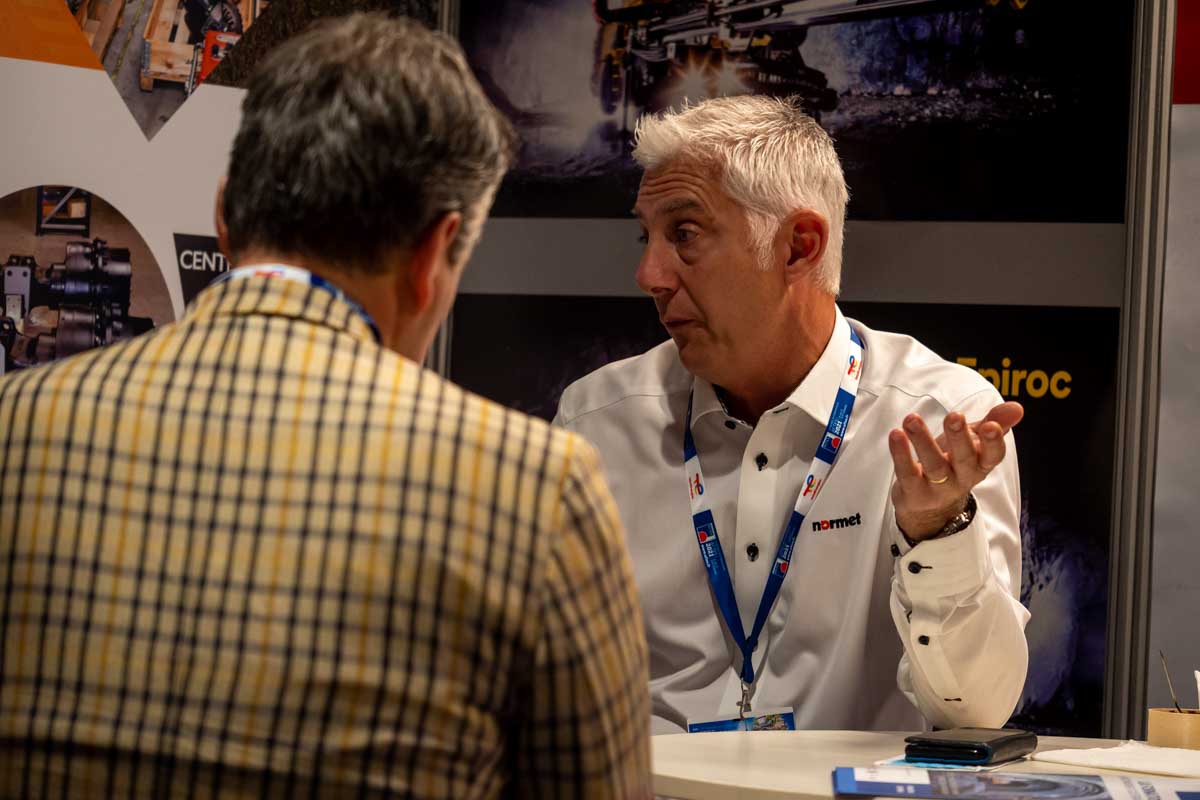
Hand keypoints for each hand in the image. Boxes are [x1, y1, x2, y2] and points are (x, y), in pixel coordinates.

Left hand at [887, 402, 1023, 541]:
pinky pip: (907, 473)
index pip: (993, 456)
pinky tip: (896, 434)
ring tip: (911, 419)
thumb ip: (993, 424)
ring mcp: (937, 488)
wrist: (929, 508)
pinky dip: (901, 454)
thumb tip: (1016, 407)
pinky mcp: (914, 492)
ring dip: (922, 441)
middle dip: (960, 438)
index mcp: (980, 465)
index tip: (990, 426)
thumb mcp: (973, 445)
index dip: (993, 443)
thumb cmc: (953, 465)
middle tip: (955, 416)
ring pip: (933, 466)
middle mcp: (962, 478)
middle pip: (964, 459)